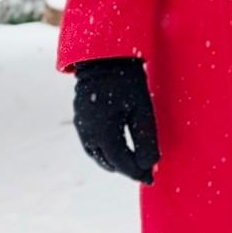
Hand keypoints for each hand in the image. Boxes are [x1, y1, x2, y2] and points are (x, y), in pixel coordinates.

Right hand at [73, 56, 160, 184]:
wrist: (103, 54)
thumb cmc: (126, 79)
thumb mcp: (142, 109)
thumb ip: (146, 139)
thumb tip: (150, 165)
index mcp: (103, 134)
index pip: (122, 163)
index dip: (138, 172)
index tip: (151, 178)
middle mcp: (88, 133)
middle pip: (108, 162)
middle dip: (126, 168)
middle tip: (143, 171)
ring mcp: (81, 125)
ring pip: (97, 154)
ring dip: (113, 161)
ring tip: (130, 163)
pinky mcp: (80, 116)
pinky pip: (91, 142)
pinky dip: (104, 149)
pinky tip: (114, 146)